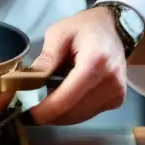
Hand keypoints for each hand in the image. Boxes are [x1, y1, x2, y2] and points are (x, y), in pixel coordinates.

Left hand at [28, 7, 126, 125]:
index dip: (45, 110)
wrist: (115, 29)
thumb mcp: (59, 34)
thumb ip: (46, 59)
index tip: (27, 113)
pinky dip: (72, 112)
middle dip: (48, 114)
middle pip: (72, 111)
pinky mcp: (117, 100)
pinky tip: (62, 99)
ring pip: (80, 117)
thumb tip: (28, 82)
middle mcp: (110, 81)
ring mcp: (116, 93)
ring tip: (44, 103)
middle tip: (29, 109)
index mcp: (95, 62)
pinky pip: (89, 114)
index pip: (67, 98)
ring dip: (59, 115)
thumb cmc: (85, 27)